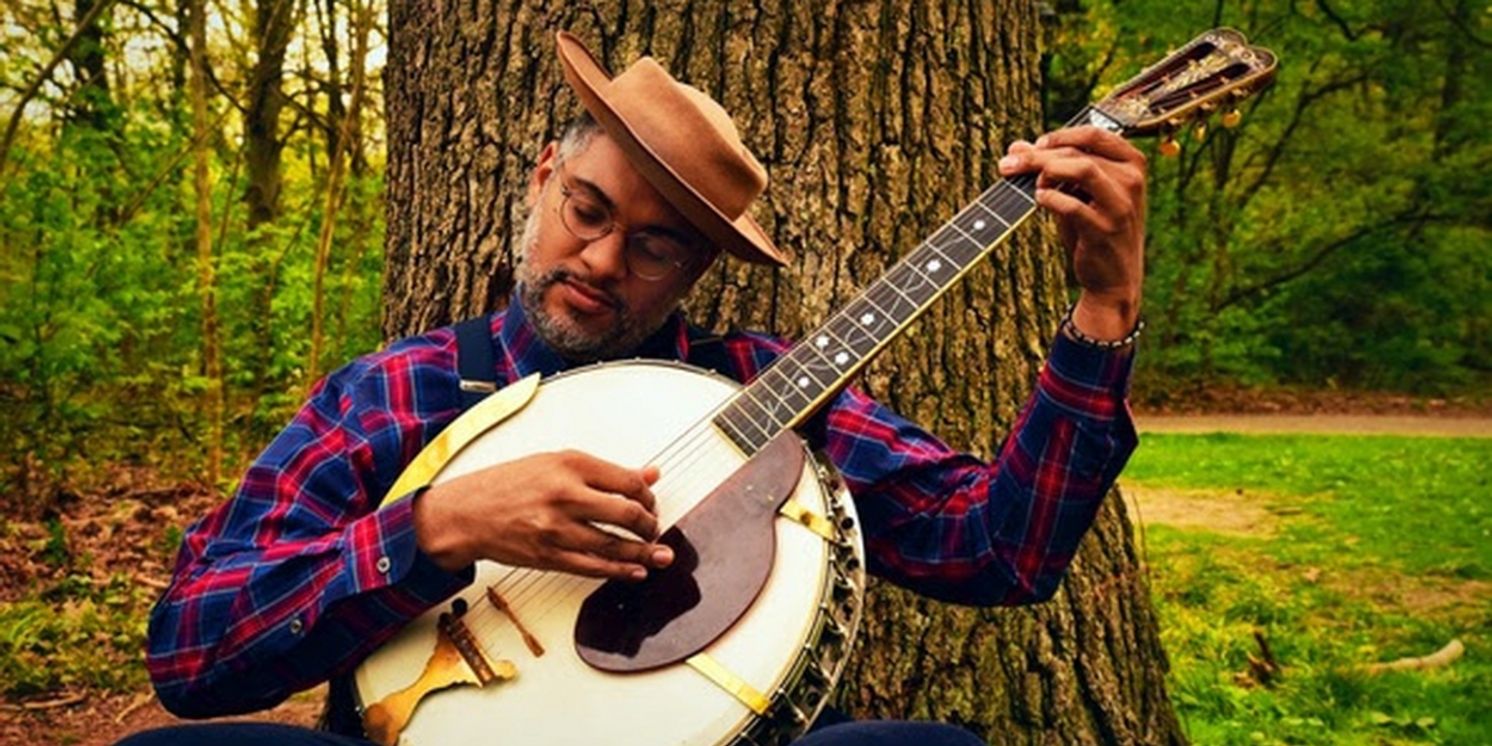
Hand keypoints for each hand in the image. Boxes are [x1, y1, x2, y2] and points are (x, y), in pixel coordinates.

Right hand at [412, 449, 673, 580]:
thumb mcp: (555, 463)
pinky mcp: (548, 556)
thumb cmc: (507, 484)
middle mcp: (565, 494)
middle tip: (653, 528)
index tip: (650, 502)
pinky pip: (593, 568)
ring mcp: (556, 528)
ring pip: (614, 545)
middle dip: (649, 524)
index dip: (648, 495)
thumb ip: (605, 471)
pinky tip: (635, 571)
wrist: (465, 512)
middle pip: (627, 513)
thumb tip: (650, 473)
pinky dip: (619, 571)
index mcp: (569, 464)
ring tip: (659, 555)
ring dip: (643, 553)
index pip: (627, 481)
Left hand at [999, 126, 1147, 338]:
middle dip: (1038, 156)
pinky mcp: (1105, 229)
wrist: (1112, 280)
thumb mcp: (1076, 196)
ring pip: (1082, 169)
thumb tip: (1015, 147)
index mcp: (1132, 164)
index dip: (1059, 135)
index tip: (1034, 146)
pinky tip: (1039, 201)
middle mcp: (1132, 180)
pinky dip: (1049, 199)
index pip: (1094, 133)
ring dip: (1046, 170)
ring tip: (1030, 184)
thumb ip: (1050, 169)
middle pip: (1080, 152)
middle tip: (1008, 165)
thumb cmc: (1093, 231)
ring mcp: (1121, 205)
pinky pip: (1072, 205)